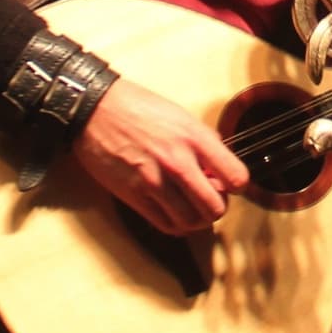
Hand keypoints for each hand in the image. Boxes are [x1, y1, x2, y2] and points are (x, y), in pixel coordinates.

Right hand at [71, 78, 250, 235]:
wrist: (94, 109)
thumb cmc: (136, 108)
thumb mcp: (181, 116)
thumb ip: (204, 143)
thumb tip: (219, 170)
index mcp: (194, 137)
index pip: (237, 177)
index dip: (237, 185)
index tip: (228, 183)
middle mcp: (177, 161)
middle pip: (216, 207)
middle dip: (217, 206)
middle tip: (209, 197)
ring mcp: (154, 181)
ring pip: (192, 222)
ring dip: (196, 219)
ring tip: (190, 206)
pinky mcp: (134, 195)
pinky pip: (166, 224)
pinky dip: (176, 225)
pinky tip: (174, 212)